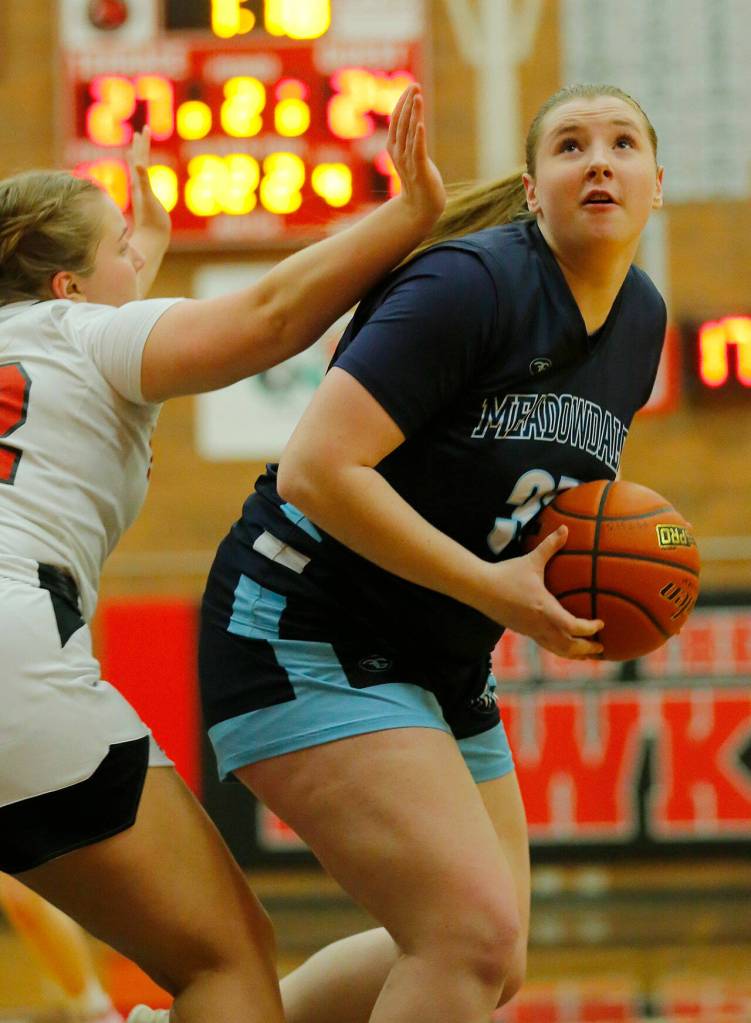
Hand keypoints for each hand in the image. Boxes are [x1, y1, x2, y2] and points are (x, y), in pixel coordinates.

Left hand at [127, 127, 170, 238]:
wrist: (151, 238)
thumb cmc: (151, 220)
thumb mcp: (148, 197)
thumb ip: (143, 179)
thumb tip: (137, 163)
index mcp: (138, 182)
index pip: (140, 157)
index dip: (143, 143)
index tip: (144, 129)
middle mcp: (138, 185)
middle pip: (138, 160)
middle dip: (141, 146)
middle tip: (141, 132)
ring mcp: (142, 193)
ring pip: (139, 170)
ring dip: (140, 158)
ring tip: (137, 149)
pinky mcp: (147, 201)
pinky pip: (144, 183)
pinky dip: (144, 175)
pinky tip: (143, 175)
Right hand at [387, 83, 445, 227]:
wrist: (421, 208)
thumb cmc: (418, 181)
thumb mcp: (411, 156)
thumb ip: (410, 139)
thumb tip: (414, 120)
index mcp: (394, 148)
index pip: (396, 120)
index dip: (402, 102)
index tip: (412, 87)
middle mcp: (398, 153)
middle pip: (401, 123)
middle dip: (408, 103)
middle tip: (415, 86)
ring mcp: (408, 162)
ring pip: (409, 133)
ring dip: (414, 113)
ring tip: (418, 97)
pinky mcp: (420, 170)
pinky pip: (418, 151)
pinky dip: (418, 137)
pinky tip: (420, 124)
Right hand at [478, 526, 604, 658]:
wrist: (480, 588)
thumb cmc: (506, 574)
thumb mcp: (531, 560)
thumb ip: (550, 546)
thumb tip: (565, 529)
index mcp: (545, 609)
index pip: (573, 627)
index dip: (590, 628)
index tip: (601, 623)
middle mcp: (539, 624)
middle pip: (568, 646)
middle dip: (587, 649)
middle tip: (601, 647)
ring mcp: (530, 630)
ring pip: (556, 650)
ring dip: (574, 654)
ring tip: (587, 655)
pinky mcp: (522, 631)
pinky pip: (545, 645)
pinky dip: (558, 650)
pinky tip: (563, 646)